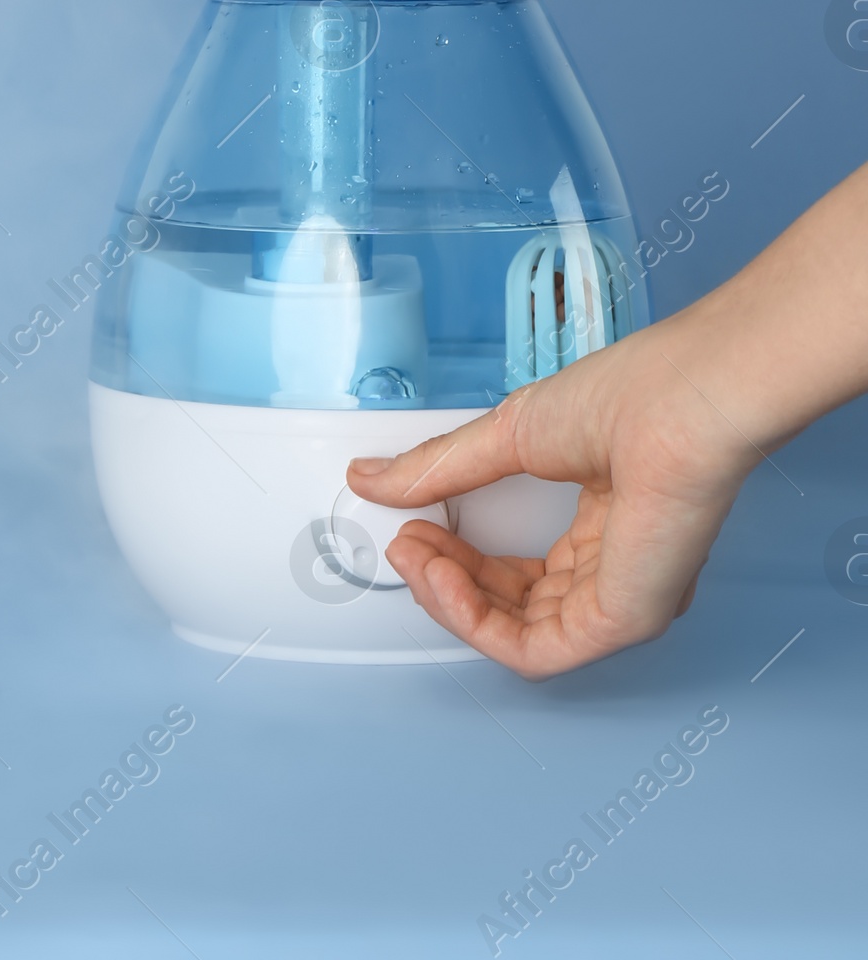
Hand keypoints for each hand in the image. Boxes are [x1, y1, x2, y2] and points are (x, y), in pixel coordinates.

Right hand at [345, 316, 756, 676]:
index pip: (521, 566)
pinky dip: (474, 623)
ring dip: (450, 599)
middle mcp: (615, 569)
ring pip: (516, 633)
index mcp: (602, 522)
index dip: (457, 553)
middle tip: (404, 542)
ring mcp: (620, 600)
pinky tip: (442, 580)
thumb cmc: (626, 400)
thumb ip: (438, 468)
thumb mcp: (508, 433)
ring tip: (415, 554)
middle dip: (445, 578)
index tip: (411, 522)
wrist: (679, 404)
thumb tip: (370, 478)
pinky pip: (534, 650)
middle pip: (512, 604)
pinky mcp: (622, 623)